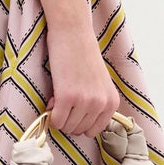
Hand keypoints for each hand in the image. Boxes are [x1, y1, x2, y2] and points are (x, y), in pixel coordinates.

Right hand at [44, 19, 121, 139]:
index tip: (75, 110)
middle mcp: (101, 104)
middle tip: (64, 102)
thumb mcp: (99, 84)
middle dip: (69, 120)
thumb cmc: (84, 56)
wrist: (73, 33)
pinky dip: (51, 116)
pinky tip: (53, 100)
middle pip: (80, 131)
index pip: (94, 131)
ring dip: (60, 117)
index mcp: (112, 102)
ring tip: (59, 97)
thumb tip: (81, 126)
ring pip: (67, 128)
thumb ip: (96, 104)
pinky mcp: (67, 97)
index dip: (80, 122)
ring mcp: (85, 102)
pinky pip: (56, 121)